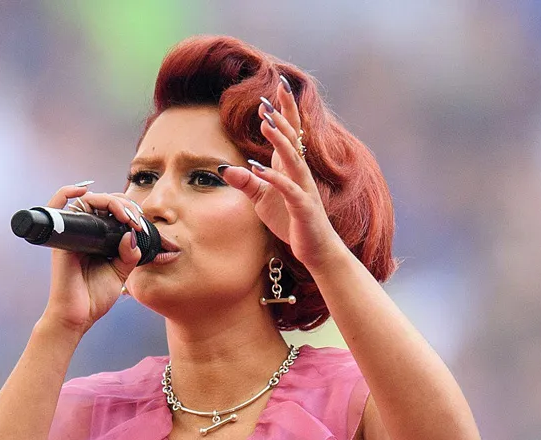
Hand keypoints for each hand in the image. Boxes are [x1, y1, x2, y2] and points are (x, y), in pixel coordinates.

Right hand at [37, 183, 147, 333]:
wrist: (78, 316)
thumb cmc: (94, 297)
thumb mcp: (120, 272)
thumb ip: (129, 254)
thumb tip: (132, 234)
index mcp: (98, 238)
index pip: (111, 210)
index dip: (128, 209)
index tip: (140, 223)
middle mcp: (83, 232)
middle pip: (101, 202)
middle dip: (123, 205)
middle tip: (135, 219)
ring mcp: (71, 233)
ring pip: (87, 200)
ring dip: (109, 201)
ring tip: (124, 215)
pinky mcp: (61, 239)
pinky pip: (56, 206)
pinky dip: (66, 192)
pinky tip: (83, 190)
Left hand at [220, 92, 347, 272]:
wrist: (316, 249)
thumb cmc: (291, 222)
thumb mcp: (263, 200)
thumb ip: (247, 182)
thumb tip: (225, 169)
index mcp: (291, 168)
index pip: (290, 133)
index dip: (284, 111)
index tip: (275, 88)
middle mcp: (300, 173)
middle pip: (294, 137)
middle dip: (284, 114)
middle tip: (274, 92)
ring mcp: (303, 189)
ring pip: (292, 159)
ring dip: (280, 140)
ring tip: (266, 122)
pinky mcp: (303, 207)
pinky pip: (288, 190)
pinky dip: (274, 179)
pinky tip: (259, 169)